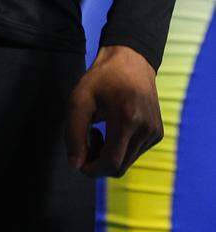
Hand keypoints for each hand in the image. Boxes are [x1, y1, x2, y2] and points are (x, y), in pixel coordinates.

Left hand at [65, 44, 162, 176]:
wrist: (130, 61)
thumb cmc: (100, 79)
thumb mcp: (78, 99)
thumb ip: (74, 133)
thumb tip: (75, 165)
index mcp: (127, 119)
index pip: (112, 163)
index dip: (92, 169)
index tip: (78, 159)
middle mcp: (146, 128)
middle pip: (119, 167)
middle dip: (97, 162)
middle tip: (87, 140)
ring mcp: (155, 132)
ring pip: (127, 163)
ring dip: (108, 156)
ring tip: (98, 132)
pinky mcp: (157, 133)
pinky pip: (134, 154)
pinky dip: (120, 150)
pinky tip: (113, 129)